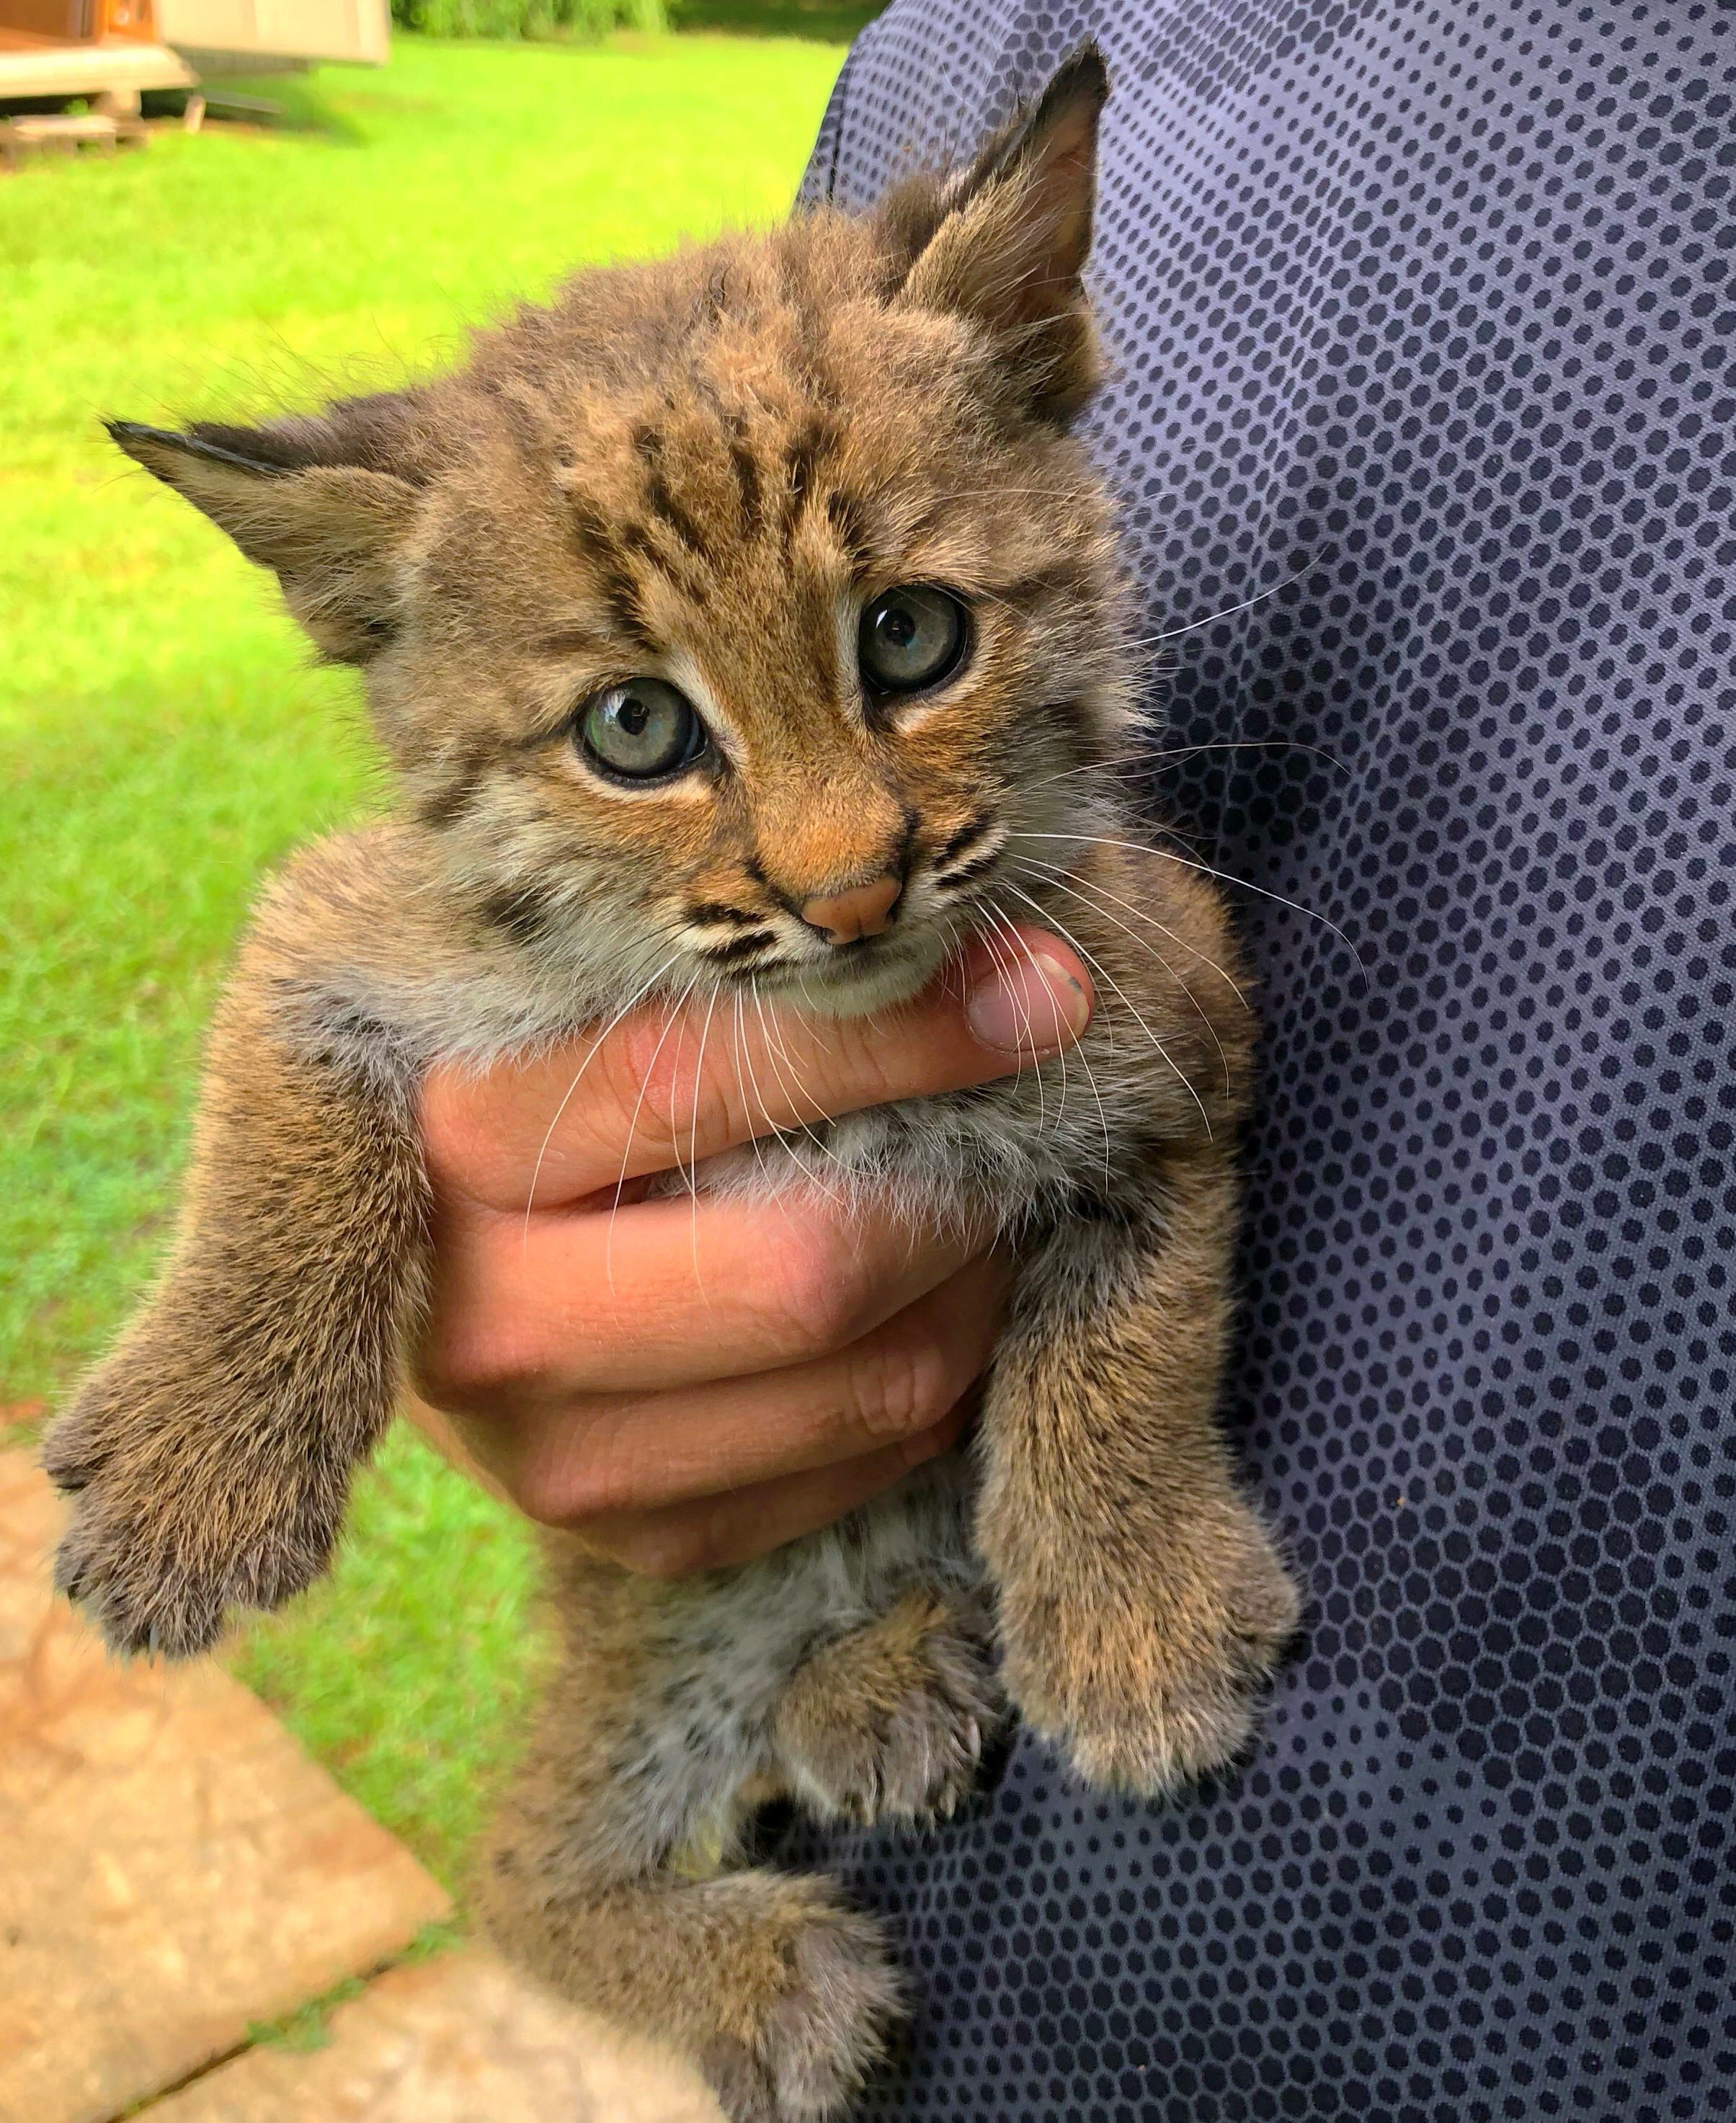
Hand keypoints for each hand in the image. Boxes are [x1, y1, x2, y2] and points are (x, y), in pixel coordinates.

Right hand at [408, 931, 1092, 1574]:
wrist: (425, 1274)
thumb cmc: (530, 1101)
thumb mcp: (573, 1007)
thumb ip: (722, 980)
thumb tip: (993, 960)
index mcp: (451, 1143)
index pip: (702, 1081)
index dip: (896, 1033)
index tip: (1037, 991)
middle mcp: (487, 1318)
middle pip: (810, 1268)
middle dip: (955, 1194)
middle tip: (1010, 1134)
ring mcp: (552, 1456)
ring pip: (867, 1384)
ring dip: (969, 1291)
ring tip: (972, 1217)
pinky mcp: (632, 1537)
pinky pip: (859, 1468)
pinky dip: (931, 1382)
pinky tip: (916, 1308)